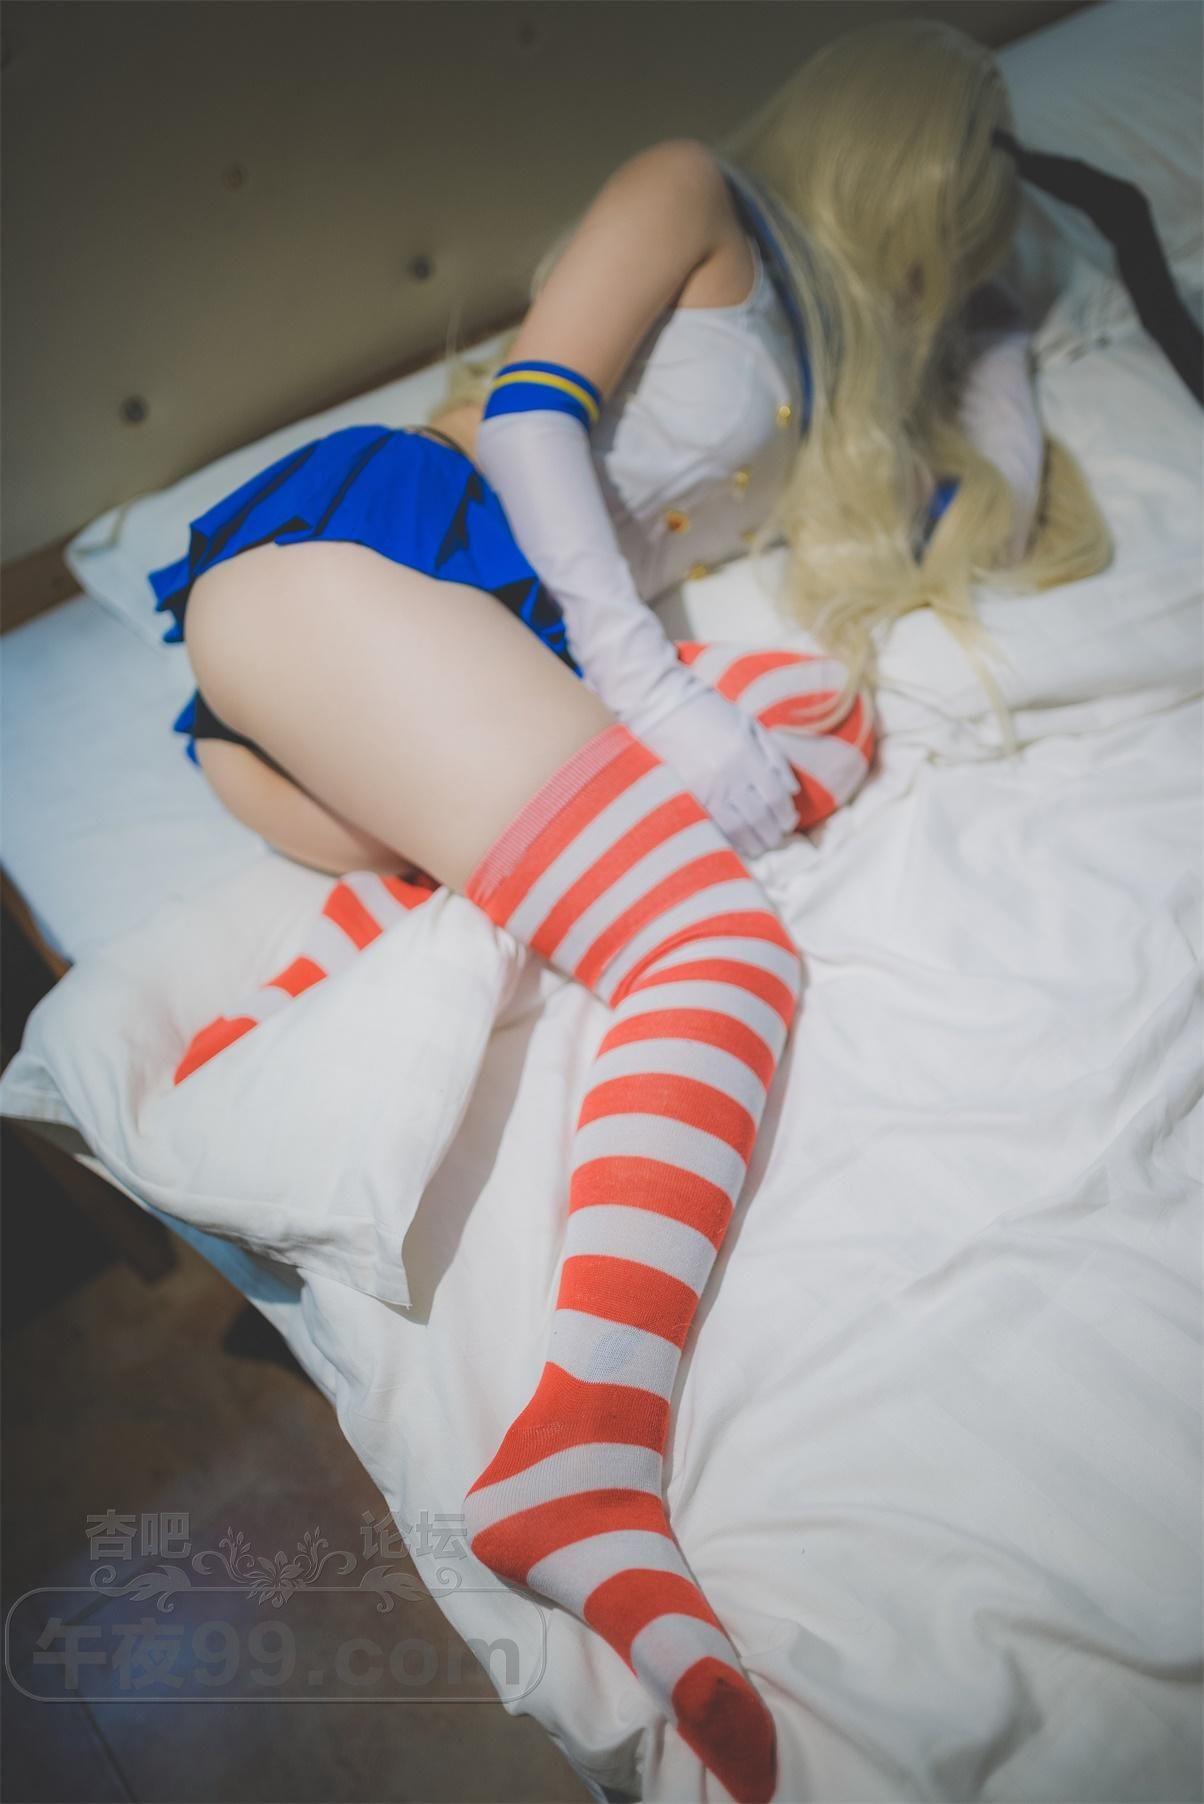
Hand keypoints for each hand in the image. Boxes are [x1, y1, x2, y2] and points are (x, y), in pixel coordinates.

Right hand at [626, 682, 799, 859]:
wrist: (663, 707)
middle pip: (761, 817)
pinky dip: (731, 841)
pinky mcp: (687, 797)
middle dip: (774, 832)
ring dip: (755, 842)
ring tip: (762, 845)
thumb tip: (791, 790)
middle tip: (778, 837)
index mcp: (747, 754)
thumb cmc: (709, 713)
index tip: (789, 821)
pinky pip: (715, 827)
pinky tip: (739, 844)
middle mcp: (729, 775)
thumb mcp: (749, 724)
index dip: (786, 814)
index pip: (776, 796)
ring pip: (739, 828)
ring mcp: (707, 789)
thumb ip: (773, 755)